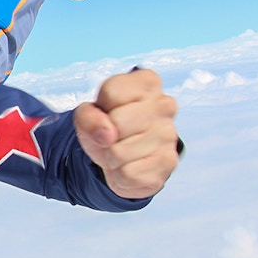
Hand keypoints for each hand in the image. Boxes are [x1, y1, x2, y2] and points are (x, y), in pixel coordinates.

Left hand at [74, 69, 178, 198]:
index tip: (108, 112)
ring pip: (119, 152)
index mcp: (147, 82)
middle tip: (112, 136)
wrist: (123, 156)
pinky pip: (128, 174)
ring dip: (111, 157)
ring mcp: (170, 135)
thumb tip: (107, 134)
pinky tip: (130, 165)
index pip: (112, 92)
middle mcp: (165, 105)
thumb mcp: (88, 114)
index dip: (100, 108)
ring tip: (120, 150)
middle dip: (105, 135)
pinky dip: (120, 175)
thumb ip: (88, 116)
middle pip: (118, 123)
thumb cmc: (107, 126)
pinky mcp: (168, 163)